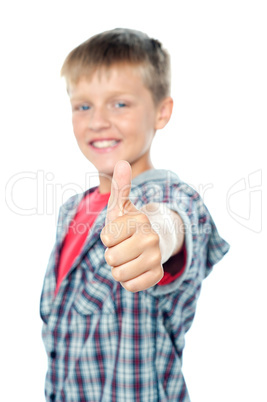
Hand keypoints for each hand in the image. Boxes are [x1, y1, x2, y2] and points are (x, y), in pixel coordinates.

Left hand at [100, 160, 162, 292]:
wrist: (151, 241)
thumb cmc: (129, 224)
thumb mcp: (120, 206)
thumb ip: (120, 187)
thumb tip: (121, 162)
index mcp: (141, 220)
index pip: (106, 238)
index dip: (107, 237)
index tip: (118, 232)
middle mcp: (152, 238)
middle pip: (111, 258)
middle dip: (112, 254)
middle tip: (123, 246)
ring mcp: (156, 258)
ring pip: (119, 274)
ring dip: (119, 267)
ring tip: (128, 257)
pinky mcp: (157, 275)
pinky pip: (131, 286)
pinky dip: (128, 280)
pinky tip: (135, 268)